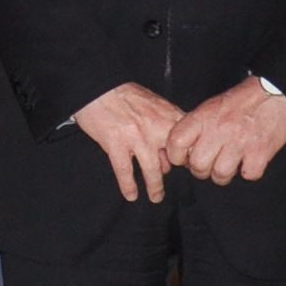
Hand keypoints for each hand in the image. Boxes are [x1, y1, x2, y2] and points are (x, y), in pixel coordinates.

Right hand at [71, 83, 182, 204]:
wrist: (97, 87)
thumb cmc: (124, 94)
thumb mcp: (153, 104)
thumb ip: (165, 125)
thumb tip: (169, 154)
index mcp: (167, 115)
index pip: (187, 142)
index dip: (189, 157)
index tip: (187, 168)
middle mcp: (155, 127)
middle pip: (173, 159)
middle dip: (174, 175)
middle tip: (175, 184)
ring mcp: (136, 137)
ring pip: (152, 169)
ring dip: (155, 187)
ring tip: (156, 197)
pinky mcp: (116, 143)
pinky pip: (125, 171)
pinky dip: (129, 185)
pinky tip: (131, 195)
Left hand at [168, 77, 285, 185]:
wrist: (275, 92)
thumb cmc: (243, 100)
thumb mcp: (212, 106)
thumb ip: (197, 127)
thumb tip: (185, 151)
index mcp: (204, 117)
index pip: (176, 143)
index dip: (176, 156)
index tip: (183, 158)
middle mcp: (219, 130)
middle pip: (198, 165)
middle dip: (202, 170)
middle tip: (210, 164)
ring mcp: (240, 142)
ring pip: (220, 174)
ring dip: (224, 174)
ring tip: (229, 165)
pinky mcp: (261, 152)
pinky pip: (248, 175)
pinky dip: (248, 172)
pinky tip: (249, 161)